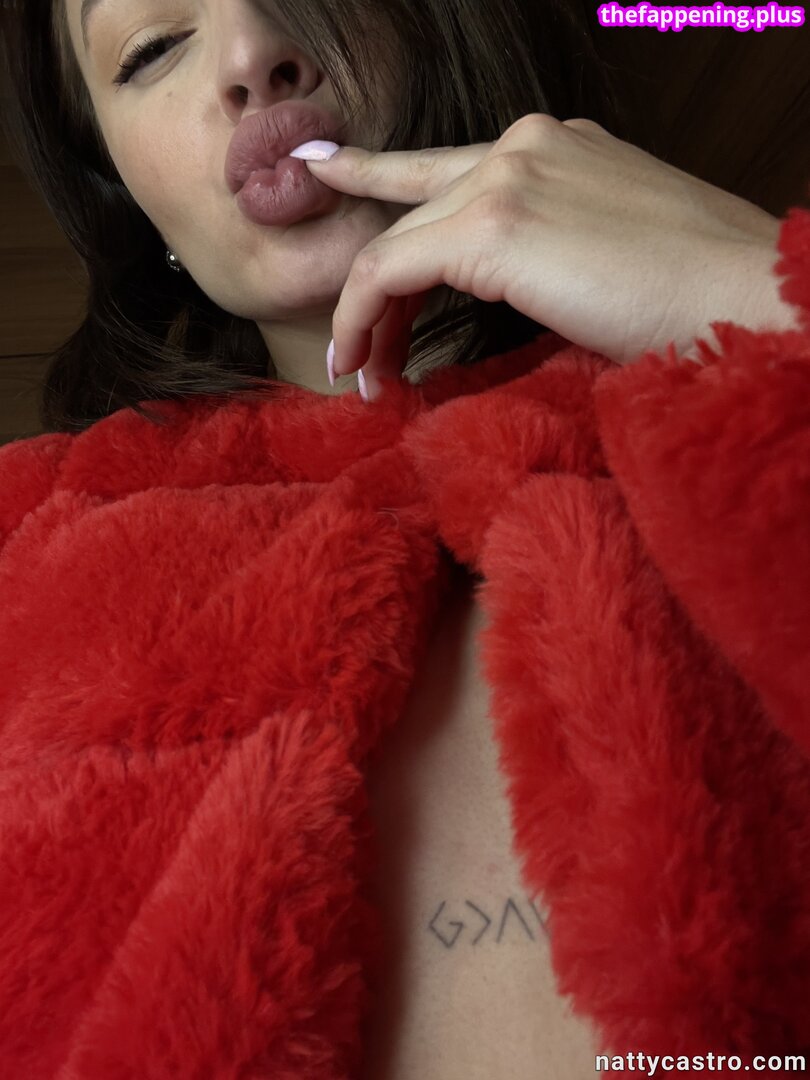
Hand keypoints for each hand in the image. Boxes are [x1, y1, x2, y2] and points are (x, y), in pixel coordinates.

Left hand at [302, 113, 786, 401]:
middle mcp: (524, 144)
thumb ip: (557, 249)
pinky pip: (388, 271)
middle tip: (357, 350)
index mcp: (556, 147)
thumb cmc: (700, 298)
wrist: (749, 298)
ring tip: (357, 372)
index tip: (336, 194)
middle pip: (414, 214)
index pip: (449, 176)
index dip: (383, 187)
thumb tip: (532, 289)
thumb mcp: (614, 252)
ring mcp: (507, 176)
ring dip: (364, 316)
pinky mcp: (493, 225)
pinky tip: (357, 363)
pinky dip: (360, 319)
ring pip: (393, 244)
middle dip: (376, 291)